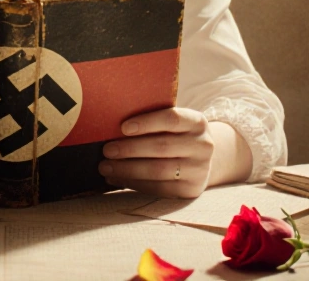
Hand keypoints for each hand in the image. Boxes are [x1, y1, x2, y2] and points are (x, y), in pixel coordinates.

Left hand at [98, 107, 212, 198]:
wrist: (200, 160)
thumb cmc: (176, 136)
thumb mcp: (173, 124)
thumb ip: (153, 121)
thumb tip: (112, 122)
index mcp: (197, 123)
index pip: (172, 119)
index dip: (147, 122)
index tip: (123, 127)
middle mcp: (203, 146)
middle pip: (162, 147)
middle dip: (130, 149)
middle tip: (106, 150)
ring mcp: (199, 170)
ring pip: (158, 170)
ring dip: (127, 169)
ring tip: (105, 167)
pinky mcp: (190, 190)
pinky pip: (158, 188)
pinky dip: (134, 183)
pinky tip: (117, 179)